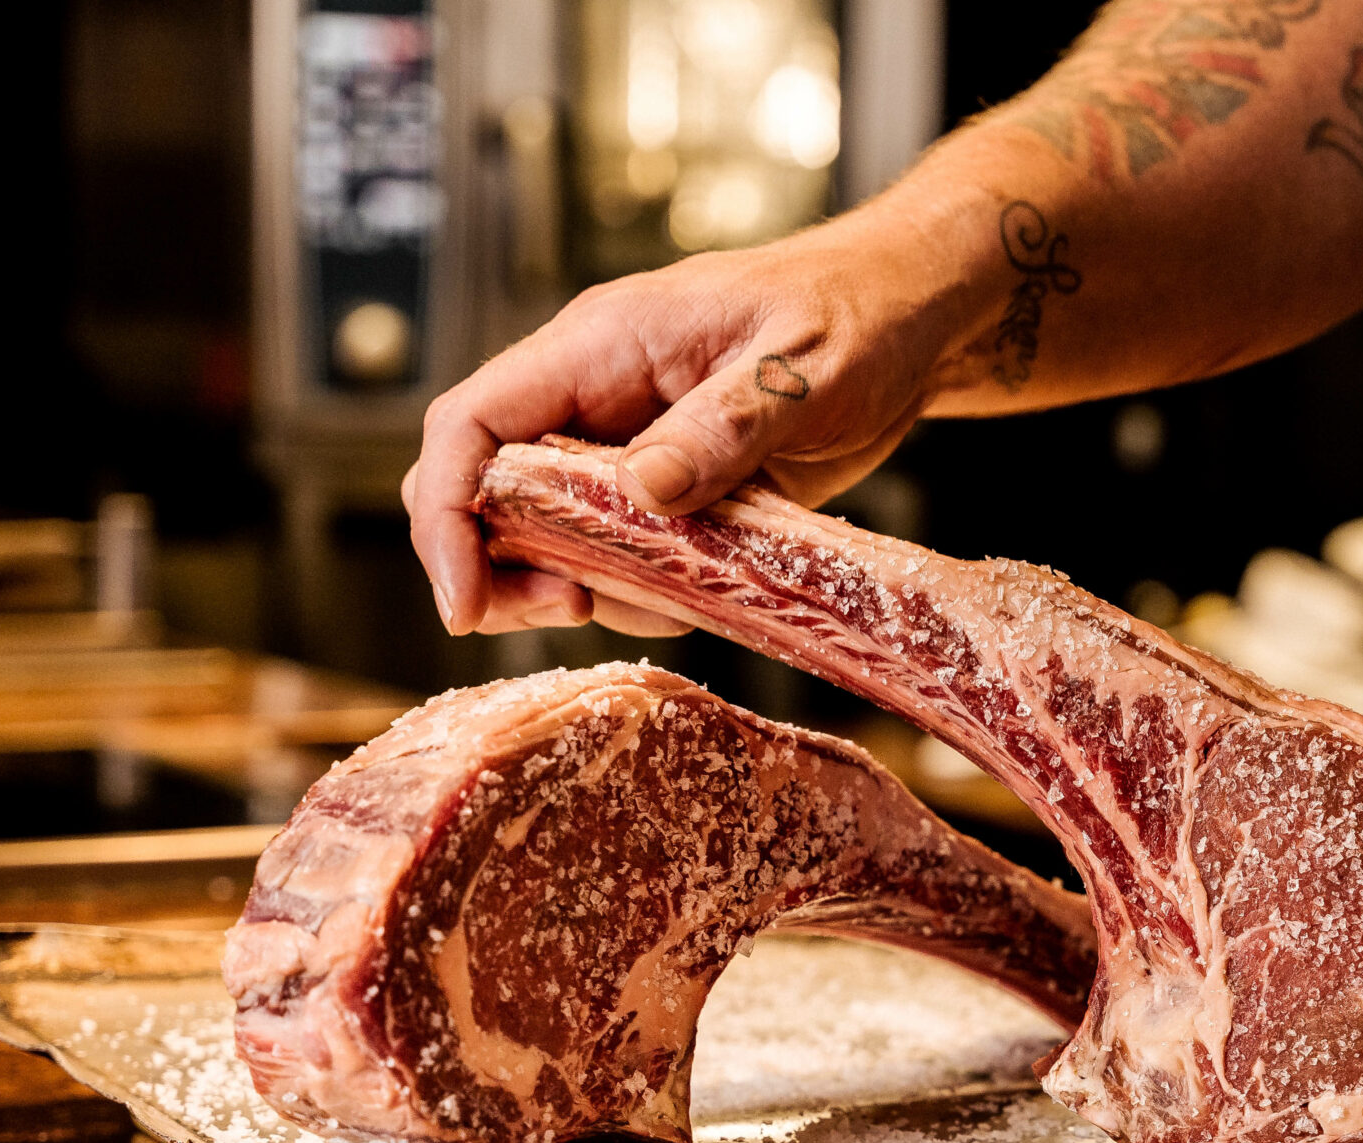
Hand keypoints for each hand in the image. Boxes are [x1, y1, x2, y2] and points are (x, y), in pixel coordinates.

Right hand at [404, 210, 982, 636]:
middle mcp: (599, 398)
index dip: (449, 511)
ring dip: (591, 586)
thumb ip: (724, 426)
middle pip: (489, 493)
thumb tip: (644, 491)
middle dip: (505, 568)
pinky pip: (627, 554)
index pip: (472, 424)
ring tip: (670, 593)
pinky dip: (649, 590)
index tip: (466, 599)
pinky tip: (705, 587)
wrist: (913, 320)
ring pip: (554, 537)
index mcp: (601, 345)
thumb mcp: (800, 367)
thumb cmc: (858, 312)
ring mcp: (633, 447)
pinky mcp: (678, 491)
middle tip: (574, 610)